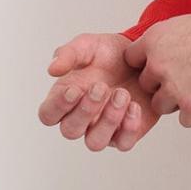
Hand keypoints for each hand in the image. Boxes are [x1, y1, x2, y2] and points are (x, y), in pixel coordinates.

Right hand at [38, 33, 154, 150]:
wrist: (142, 57)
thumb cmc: (109, 54)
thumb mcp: (88, 46)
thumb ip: (68, 54)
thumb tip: (52, 70)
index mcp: (65, 98)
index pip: (48, 114)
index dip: (58, 106)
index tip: (74, 89)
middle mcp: (81, 118)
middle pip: (70, 130)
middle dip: (86, 110)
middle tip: (102, 86)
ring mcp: (102, 129)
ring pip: (95, 142)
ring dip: (108, 120)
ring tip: (122, 94)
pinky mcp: (125, 134)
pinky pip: (123, 143)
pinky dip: (129, 127)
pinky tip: (135, 106)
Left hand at [120, 11, 190, 127]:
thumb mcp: (185, 23)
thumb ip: (167, 37)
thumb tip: (161, 45)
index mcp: (153, 41)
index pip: (131, 58)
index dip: (147, 62)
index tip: (161, 63)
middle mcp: (158, 65)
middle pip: (145, 85)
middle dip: (161, 83)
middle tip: (185, 76)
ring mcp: (173, 89)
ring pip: (160, 105)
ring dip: (176, 101)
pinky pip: (184, 120)